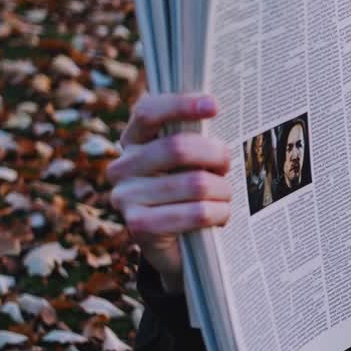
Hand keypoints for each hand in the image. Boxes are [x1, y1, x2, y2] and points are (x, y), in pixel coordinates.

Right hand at [107, 93, 230, 292]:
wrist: (180, 246)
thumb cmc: (192, 191)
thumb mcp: (192, 160)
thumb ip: (196, 138)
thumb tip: (217, 111)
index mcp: (134, 140)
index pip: (148, 112)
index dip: (181, 105)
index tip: (214, 105)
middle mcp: (122, 166)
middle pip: (178, 147)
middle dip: (216, 154)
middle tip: (228, 164)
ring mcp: (125, 197)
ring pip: (195, 183)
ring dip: (222, 190)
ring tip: (225, 196)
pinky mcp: (139, 226)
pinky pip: (196, 212)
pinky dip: (218, 213)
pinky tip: (220, 215)